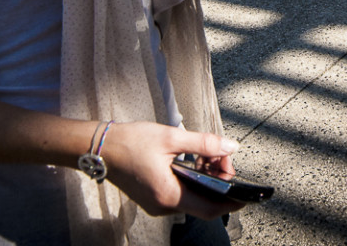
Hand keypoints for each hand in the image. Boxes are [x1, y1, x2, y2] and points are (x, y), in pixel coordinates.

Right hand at [101, 122, 244, 219]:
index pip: (211, 208)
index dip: (233, 202)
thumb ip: (204, 144)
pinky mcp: (153, 198)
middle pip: (203, 203)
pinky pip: (180, 194)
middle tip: (222, 158)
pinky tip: (192, 162)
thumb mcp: (171, 138)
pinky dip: (192, 181)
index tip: (248, 192)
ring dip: (205, 180)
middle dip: (219, 183)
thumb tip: (231, 147)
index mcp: (169, 195)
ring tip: (208, 155)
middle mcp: (164, 205)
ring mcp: (158, 204)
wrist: (99, 147)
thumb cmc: (131, 141)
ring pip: (192, 198)